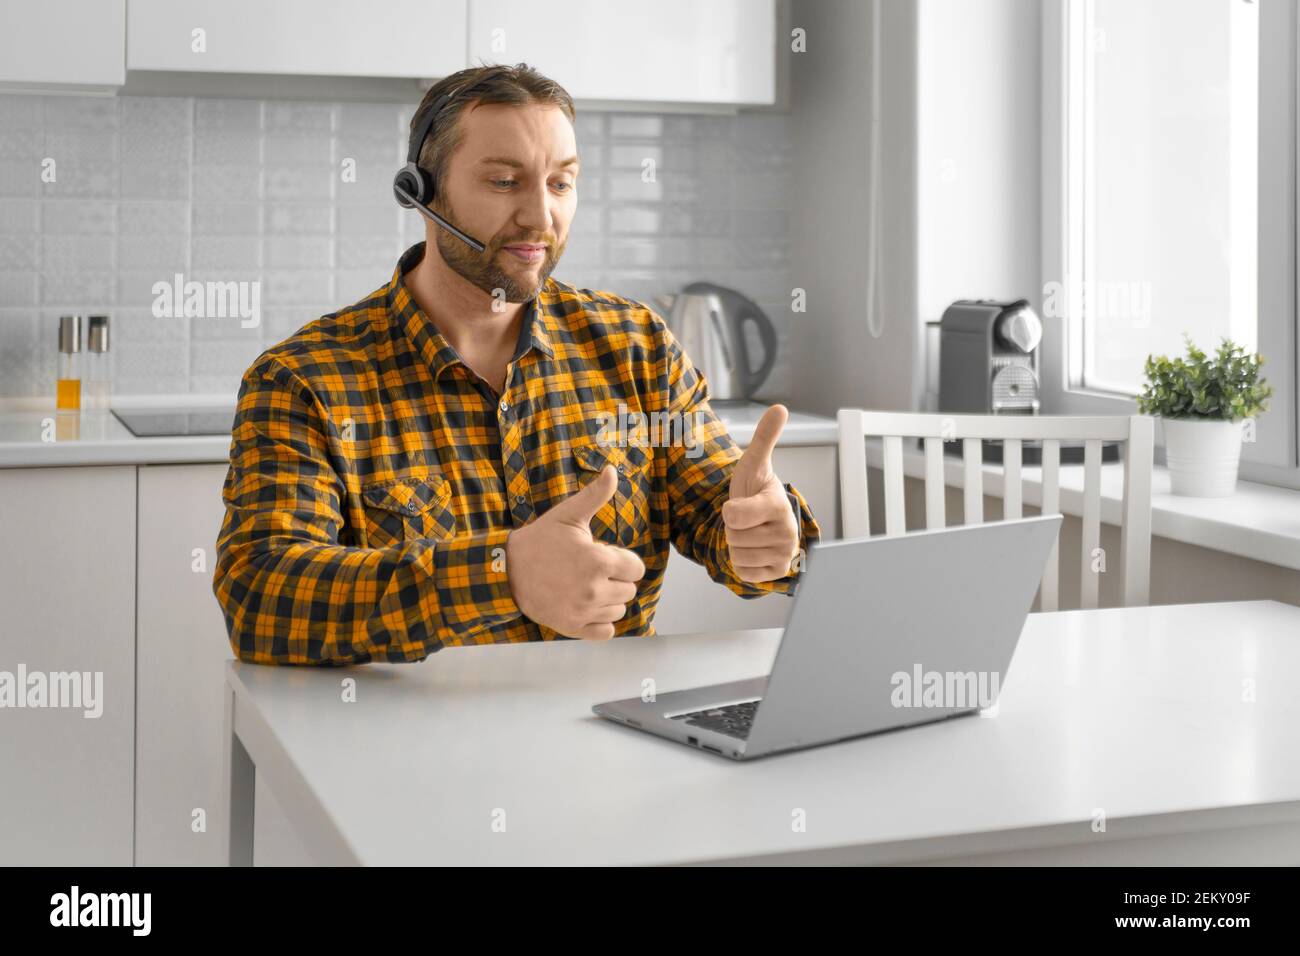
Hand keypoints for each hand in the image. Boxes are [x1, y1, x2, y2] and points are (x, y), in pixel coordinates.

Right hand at [505, 465, 645, 639]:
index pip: (636, 568)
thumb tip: (612, 470)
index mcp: (598, 561)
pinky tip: (587, 606)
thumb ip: (595, 494)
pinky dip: (601, 622)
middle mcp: (594, 589)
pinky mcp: (573, 627)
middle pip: (629, 590)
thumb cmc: (540, 540)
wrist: (507, 570)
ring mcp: (583, 611)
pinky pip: (605, 632)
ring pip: (619, 610)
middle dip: (616, 579)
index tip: (603, 555)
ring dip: (609, 599)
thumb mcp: (568, 514)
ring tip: (586, 586)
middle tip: (590, 570)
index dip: (622, 560)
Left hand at [722, 404, 799, 583]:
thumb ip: (764, 437)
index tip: (742, 503)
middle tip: (746, 520)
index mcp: (779, 506)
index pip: (734, 516)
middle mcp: (788, 533)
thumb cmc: (756, 490)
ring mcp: (785, 555)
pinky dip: (742, 563)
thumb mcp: (754, 464)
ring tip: (750, 532)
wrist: (766, 521)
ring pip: (736, 556)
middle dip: (733, 528)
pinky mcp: (777, 574)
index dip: (729, 510)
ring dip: (736, 545)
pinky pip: (742, 572)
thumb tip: (780, 408)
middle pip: (732, 537)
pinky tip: (753, 549)